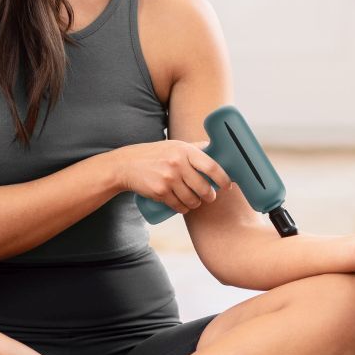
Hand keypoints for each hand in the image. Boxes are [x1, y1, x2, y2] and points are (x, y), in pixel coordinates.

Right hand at [111, 140, 232, 214]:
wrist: (126, 165)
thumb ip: (194, 148)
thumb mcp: (174, 146)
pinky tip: (183, 206)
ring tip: (195, 201)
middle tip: (209, 196)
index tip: (227, 185)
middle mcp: (177, 163)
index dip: (223, 178)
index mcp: (185, 150)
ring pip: (192, 200)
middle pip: (204, 187)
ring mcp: (168, 178)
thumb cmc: (154, 155)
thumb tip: (217, 149)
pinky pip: (179, 206)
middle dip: (210, 196)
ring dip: (196, 204)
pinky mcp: (160, 191)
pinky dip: (183, 209)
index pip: (211, 166)